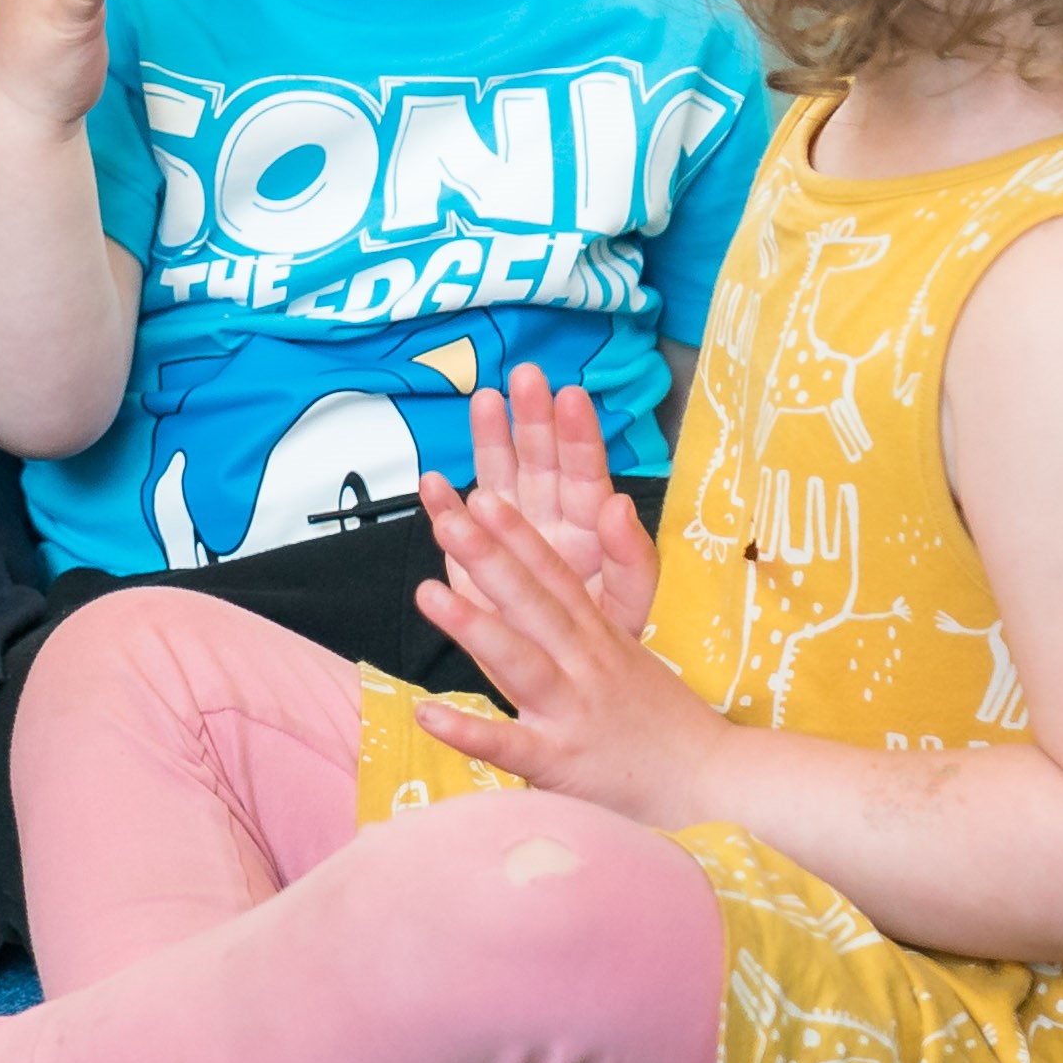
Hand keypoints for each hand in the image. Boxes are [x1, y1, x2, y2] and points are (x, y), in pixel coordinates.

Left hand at [412, 459, 728, 823]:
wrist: (718, 784)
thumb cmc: (666, 722)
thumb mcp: (634, 652)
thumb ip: (600, 606)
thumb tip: (602, 532)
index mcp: (599, 638)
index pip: (555, 576)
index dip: (518, 535)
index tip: (482, 499)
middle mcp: (585, 666)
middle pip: (534, 603)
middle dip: (489, 558)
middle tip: (448, 521)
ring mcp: (573, 712)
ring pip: (520, 662)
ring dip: (474, 627)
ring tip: (427, 594)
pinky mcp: (562, 763)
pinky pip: (510, 746)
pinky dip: (470, 732)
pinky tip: (429, 716)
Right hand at [454, 366, 660, 638]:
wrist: (566, 684)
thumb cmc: (605, 640)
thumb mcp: (630, 604)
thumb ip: (632, 558)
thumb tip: (619, 503)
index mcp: (590, 527)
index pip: (584, 471)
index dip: (577, 434)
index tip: (570, 396)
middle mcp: (548, 519)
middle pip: (541, 461)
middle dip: (532, 419)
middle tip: (525, 377)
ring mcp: (508, 533)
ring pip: (498, 478)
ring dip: (490, 442)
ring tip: (484, 403)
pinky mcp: (471, 559)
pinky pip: (454, 524)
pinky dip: (441, 506)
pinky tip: (431, 482)